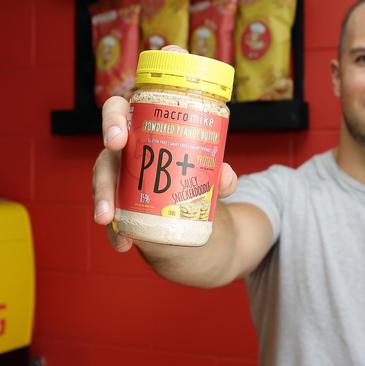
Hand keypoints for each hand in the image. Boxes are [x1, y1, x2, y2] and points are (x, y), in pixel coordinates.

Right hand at [92, 45, 237, 252]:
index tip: (118, 139)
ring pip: (103, 186)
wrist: (192, 205)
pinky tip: (123, 244)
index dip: (113, 120)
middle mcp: (124, 151)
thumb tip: (225, 175)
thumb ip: (221, 175)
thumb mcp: (210, 172)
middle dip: (104, 176)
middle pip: (105, 156)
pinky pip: (111, 215)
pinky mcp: (118, 202)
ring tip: (109, 222)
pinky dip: (115, 231)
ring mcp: (118, 176)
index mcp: (142, 128)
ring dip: (103, 204)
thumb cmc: (194, 170)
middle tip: (111, 186)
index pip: (120, 111)